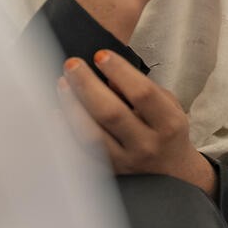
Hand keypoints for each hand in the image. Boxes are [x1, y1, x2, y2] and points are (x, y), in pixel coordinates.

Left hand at [57, 50, 216, 196]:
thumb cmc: (167, 130)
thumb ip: (144, 90)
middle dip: (87, 85)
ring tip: (62, 84)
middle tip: (71, 64)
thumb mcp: (168, 105)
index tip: (101, 55)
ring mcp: (125, 161)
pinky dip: (65, 131)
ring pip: (91, 134)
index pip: (143, 93)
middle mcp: (147, 144)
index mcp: (168, 123)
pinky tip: (56, 112)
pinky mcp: (108, 172)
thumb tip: (109, 76)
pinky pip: (80, 152)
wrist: (171, 171)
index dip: (120, 72)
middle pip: (111, 113)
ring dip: (72, 106)